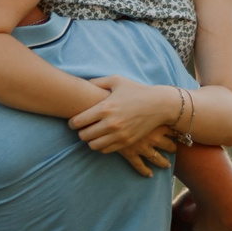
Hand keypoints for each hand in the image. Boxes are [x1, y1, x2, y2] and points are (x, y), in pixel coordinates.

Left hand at [69, 77, 183, 176]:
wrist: (159, 105)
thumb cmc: (137, 90)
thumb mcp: (117, 81)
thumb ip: (98, 82)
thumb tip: (83, 84)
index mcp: (105, 108)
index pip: (78, 121)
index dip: (72, 123)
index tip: (73, 121)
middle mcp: (110, 123)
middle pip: (83, 136)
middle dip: (80, 132)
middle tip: (82, 128)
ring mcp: (119, 135)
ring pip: (93, 145)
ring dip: (90, 140)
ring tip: (92, 134)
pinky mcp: (126, 142)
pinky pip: (105, 150)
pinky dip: (101, 146)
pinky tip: (103, 138)